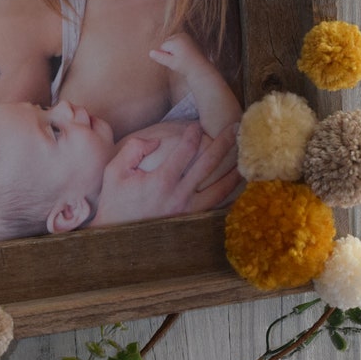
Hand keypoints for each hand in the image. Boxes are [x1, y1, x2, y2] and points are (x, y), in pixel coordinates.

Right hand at [92, 122, 239, 226]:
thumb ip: (133, 149)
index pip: (185, 150)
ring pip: (220, 188)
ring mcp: (188, 210)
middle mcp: (179, 195)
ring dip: (234, 169)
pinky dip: (230, 194)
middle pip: (209, 164)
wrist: (116, 233)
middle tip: (235, 127)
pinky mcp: (191, 221)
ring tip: (245, 155)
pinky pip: (217, 206)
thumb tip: (155, 141)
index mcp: (162, 181)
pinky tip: (238, 184)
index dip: (193, 134)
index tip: (196, 125)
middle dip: (223, 143)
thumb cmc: (115, 200)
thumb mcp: (115, 171)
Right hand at [149, 32, 203, 77]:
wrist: (200, 67)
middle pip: (167, 43)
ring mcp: (186, 36)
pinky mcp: (189, 38)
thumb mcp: (171, 62)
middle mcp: (181, 35)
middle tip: (179, 59)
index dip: (166, 55)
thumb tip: (150, 52)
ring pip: (173, 42)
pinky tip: (185, 54)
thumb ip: (160, 57)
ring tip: (182, 57)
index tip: (175, 60)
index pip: (162, 46)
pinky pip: (179, 42)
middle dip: (170, 51)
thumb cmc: (184, 66)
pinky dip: (180, 47)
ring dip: (174, 49)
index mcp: (175, 40)